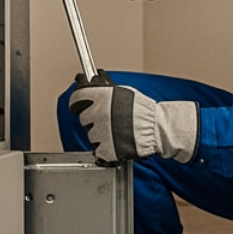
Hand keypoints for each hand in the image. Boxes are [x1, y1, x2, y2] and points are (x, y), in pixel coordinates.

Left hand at [69, 78, 196, 163]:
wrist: (156, 128)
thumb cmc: (143, 110)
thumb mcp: (122, 92)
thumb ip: (103, 90)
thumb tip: (89, 82)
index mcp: (100, 97)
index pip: (76, 99)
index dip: (76, 103)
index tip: (78, 106)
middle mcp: (98, 114)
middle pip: (84, 119)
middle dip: (93, 120)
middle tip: (108, 120)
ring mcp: (100, 133)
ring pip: (91, 136)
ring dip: (100, 134)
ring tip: (116, 131)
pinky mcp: (105, 149)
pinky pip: (99, 150)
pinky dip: (106, 149)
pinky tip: (116, 142)